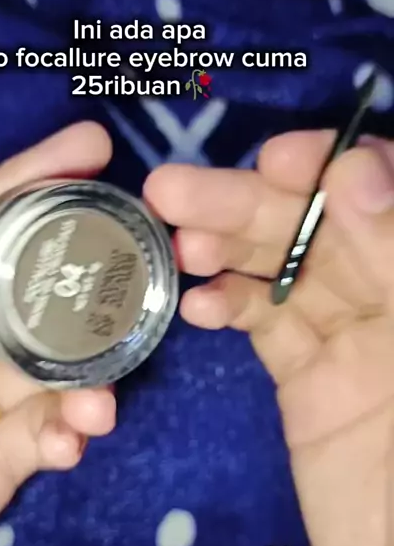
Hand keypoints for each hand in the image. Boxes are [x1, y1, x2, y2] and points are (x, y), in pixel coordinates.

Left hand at [0, 122, 115, 545]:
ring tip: (98, 402)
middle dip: (74, 275)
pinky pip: (41, 436)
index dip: (20, 183)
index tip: (87, 146)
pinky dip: (66, 433)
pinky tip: (73, 440)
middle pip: (17, 287)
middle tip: (136, 258)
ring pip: (44, 365)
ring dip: (83, 376)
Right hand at [145, 132, 393, 545]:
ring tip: (174, 240)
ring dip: (225, 247)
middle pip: (319, 229)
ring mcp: (352, 341)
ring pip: (283, 271)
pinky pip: (266, 327)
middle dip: (251, 203)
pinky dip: (228, 306)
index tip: (286, 162)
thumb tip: (357, 176)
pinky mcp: (310, 383)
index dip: (336, 170)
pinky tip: (195, 301)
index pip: (383, 195)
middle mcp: (392, 296)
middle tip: (174, 188)